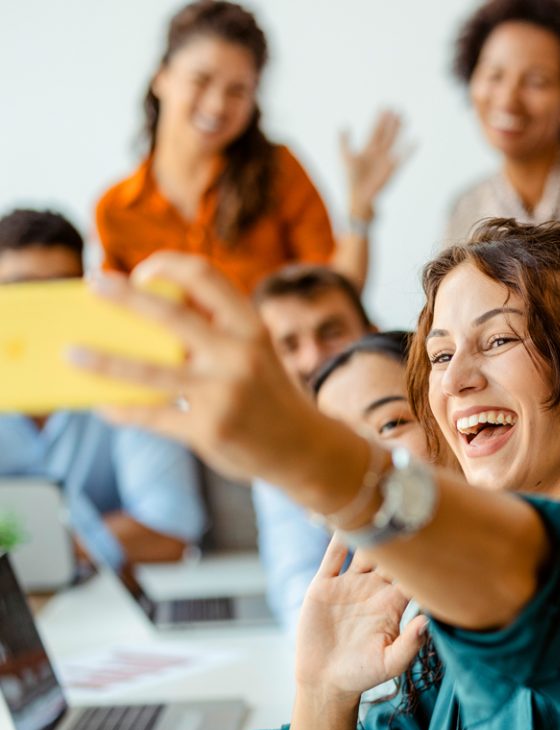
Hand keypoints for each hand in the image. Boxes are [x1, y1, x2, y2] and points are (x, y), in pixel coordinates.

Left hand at [67, 254, 323, 484]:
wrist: (306, 450)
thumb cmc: (269, 392)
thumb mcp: (256, 351)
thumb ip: (215, 328)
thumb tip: (147, 309)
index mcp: (252, 327)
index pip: (205, 278)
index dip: (167, 266)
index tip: (140, 271)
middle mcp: (238, 357)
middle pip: (171, 317)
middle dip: (125, 297)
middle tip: (92, 286)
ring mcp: (222, 395)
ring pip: (150, 372)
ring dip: (104, 361)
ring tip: (71, 353)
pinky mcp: (208, 431)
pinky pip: (153, 416)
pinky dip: (122, 410)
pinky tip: (101, 403)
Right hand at [295, 534, 426, 709]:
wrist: (325, 680)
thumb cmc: (362, 674)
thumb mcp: (390, 664)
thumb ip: (410, 644)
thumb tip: (428, 620)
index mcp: (392, 604)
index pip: (411, 575)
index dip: (421, 561)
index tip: (434, 543)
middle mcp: (373, 589)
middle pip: (390, 556)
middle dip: (399, 540)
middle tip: (408, 518)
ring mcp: (349, 584)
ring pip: (363, 551)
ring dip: (370, 535)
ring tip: (378, 514)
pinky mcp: (324, 586)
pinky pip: (332, 557)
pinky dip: (337, 540)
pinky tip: (344, 522)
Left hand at [340, 109, 411, 222]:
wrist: (359, 196)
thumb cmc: (351, 179)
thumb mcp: (345, 156)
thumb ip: (344, 141)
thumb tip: (343, 125)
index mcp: (367, 149)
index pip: (375, 130)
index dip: (379, 120)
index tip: (384, 107)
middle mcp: (378, 153)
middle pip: (386, 134)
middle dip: (391, 122)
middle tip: (397, 109)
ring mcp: (386, 160)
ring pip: (393, 141)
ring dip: (398, 130)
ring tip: (404, 118)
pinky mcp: (392, 168)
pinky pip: (403, 157)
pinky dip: (409, 150)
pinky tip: (416, 140)